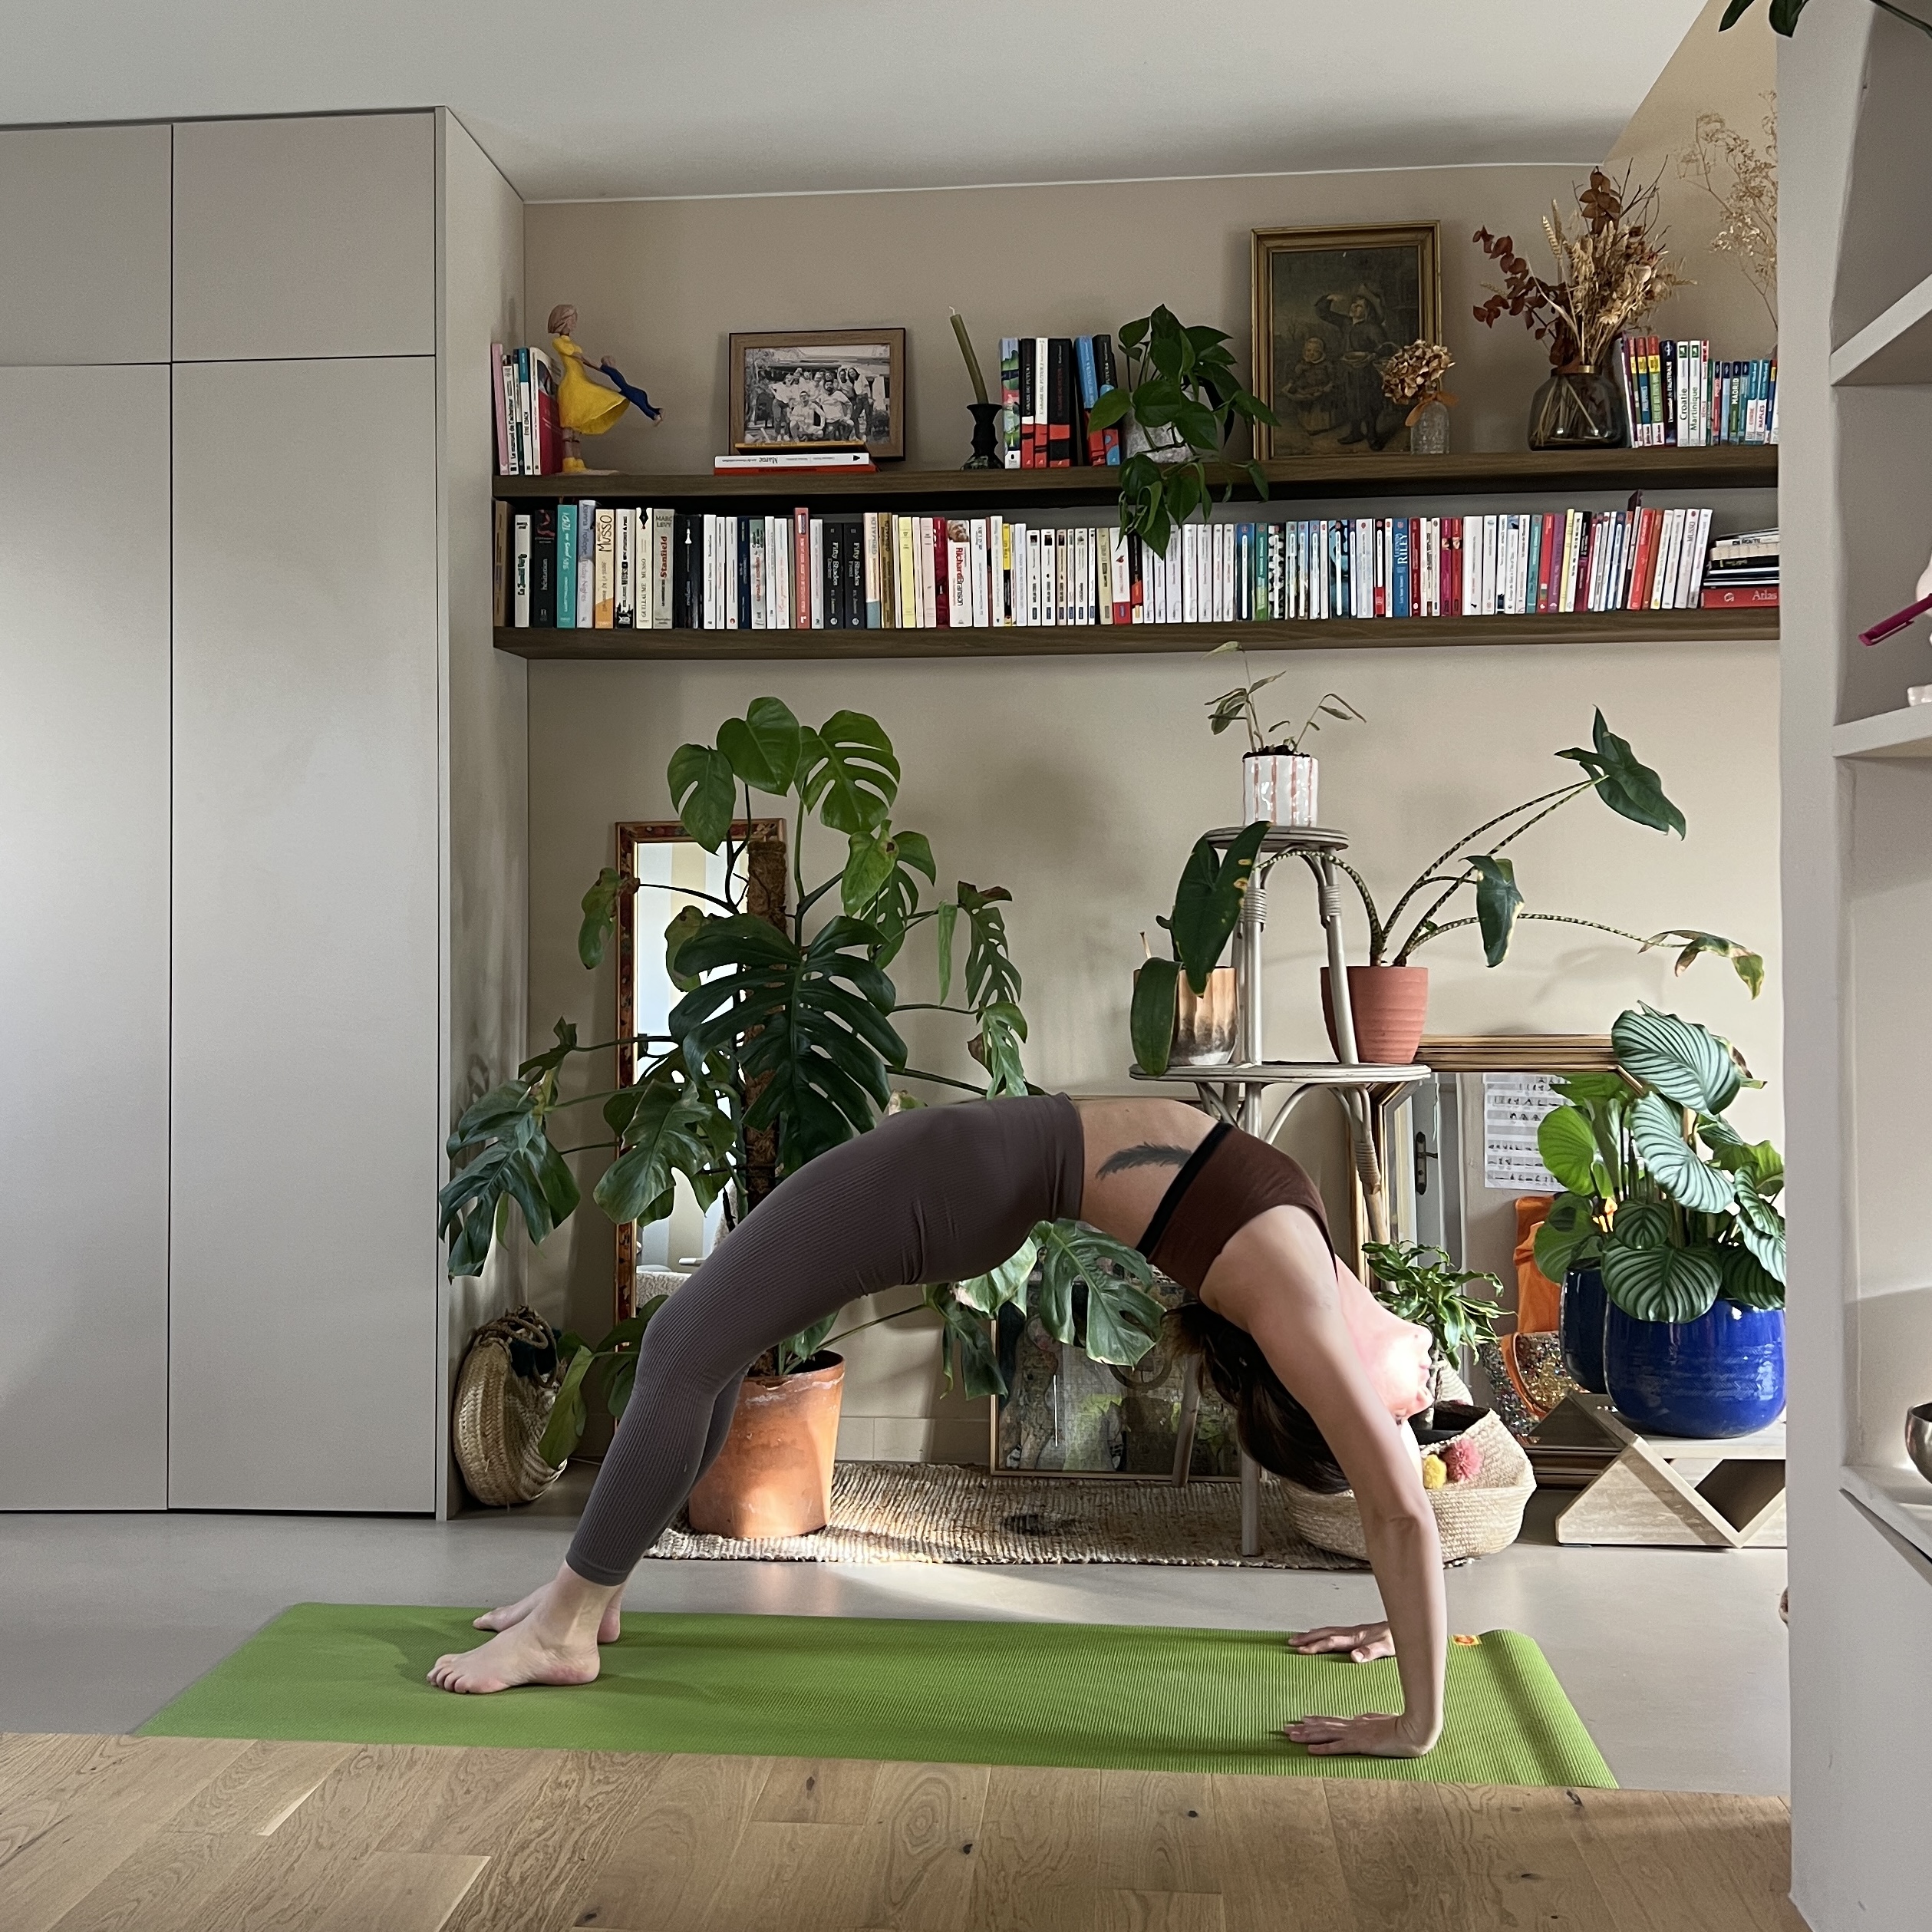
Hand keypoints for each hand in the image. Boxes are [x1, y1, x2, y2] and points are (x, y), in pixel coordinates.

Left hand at [1283, 1712, 1434, 1757]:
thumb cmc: (1403, 1725)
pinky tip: (1310, 1750)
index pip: (1332, 1721)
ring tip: (1290, 1736)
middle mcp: (1352, 1726)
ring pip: (1325, 1735)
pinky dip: (1323, 1748)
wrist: (1415, 1728)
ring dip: (1306, 1736)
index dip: (1315, 1721)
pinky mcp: (1361, 1745)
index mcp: (1358, 1722)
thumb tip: (1360, 1718)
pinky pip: (1338, 1747)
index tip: (1301, 1719)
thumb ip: (1369, 1720)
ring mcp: (1355, 1735)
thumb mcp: (1382, 1721)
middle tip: (1284, 1728)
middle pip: (1323, 1727)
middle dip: (1302, 1728)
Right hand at [1287, 1622, 1393, 1661]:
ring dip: (1313, 1634)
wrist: (1407, 1625)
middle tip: (1290, 1641)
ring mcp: (1354, 1631)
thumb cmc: (1399, 1639)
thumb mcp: (1388, 1648)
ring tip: (1299, 1637)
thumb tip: (1353, 1657)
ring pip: (1329, 1631)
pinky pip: (1335, 1632)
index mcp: (1356, 1637)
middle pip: (1325, 1634)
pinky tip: (1322, 1636)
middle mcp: (1353, 1633)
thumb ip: (1370, 1652)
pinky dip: (1324, 1633)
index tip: (1300, 1650)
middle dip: (1307, 1638)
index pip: (1331, 1642)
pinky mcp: (1358, 1633)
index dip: (1315, 1646)